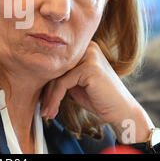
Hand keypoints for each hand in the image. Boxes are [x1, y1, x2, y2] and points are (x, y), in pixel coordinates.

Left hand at [40, 41, 154, 143]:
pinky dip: (55, 98)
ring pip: (58, 77)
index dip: (46, 82)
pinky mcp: (89, 67)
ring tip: (46, 113)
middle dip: (46, 90)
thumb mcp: (75, 84)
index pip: (57, 63)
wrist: (121, 112)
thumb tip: (38, 78)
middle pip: (56, 69)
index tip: (40, 99)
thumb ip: (61, 76)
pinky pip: (63, 83)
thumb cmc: (98, 98)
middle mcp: (87, 47)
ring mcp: (89, 55)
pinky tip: (53, 110)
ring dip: (49, 98)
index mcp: (83, 48)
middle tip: (42, 109)